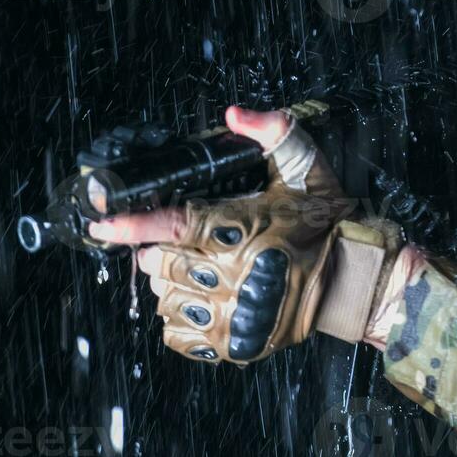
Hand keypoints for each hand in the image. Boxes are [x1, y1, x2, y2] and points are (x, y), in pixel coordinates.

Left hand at [90, 107, 355, 363]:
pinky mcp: (234, 342)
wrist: (353, 277)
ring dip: (171, 285)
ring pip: (167, 300)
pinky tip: (201, 301)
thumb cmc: (324, 223)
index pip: (174, 226)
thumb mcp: (306, 168)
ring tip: (195, 272)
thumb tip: (235, 114)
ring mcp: (233, 313)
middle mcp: (235, 275)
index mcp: (244, 231)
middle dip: (159, 253)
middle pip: (162, 265)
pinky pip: (180, 335)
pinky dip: (180, 318)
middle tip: (175, 244)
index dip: (133, 225)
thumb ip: (273, 133)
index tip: (103, 225)